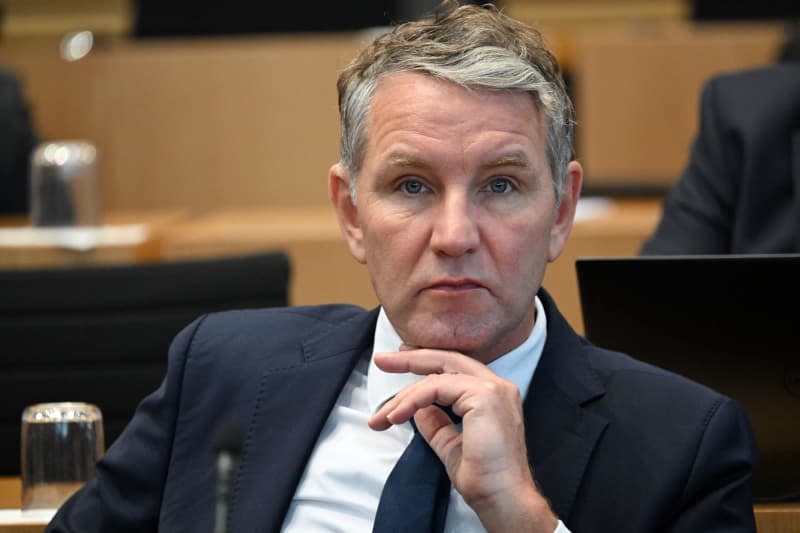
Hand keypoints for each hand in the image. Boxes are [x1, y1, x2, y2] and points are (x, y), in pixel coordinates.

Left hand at [369, 346, 557, 531]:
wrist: (502, 497)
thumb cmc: (484, 478)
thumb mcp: (451, 445)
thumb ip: (437, 424)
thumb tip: (419, 410)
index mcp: (493, 395)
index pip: (455, 368)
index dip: (425, 363)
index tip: (398, 361)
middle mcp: (497, 386)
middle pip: (447, 360)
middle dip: (410, 359)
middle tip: (381, 361)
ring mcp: (492, 388)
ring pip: (436, 378)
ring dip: (404, 397)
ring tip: (382, 416)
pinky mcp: (484, 395)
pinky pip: (436, 388)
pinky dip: (412, 401)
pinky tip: (396, 416)